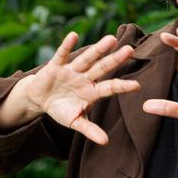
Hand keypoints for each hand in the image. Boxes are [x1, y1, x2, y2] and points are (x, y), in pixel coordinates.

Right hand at [18, 32, 140, 143]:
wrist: (39, 100)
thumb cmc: (61, 109)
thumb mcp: (75, 122)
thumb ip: (90, 130)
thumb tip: (106, 142)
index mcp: (92, 92)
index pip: (111, 88)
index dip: (123, 86)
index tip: (137, 85)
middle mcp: (85, 78)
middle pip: (103, 68)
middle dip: (115, 59)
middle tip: (130, 49)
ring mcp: (72, 70)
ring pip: (87, 58)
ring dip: (98, 49)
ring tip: (111, 39)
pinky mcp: (56, 66)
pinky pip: (62, 54)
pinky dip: (67, 45)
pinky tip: (74, 35)